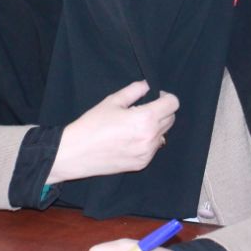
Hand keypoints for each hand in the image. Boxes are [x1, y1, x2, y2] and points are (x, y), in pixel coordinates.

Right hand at [48, 81, 178, 182]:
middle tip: (144, 108)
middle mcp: (151, 137)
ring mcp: (147, 152)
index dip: (166, 96)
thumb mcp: (112, 101)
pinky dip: (148, 140)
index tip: (157, 95)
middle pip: (171, 119)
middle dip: (162, 110)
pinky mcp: (141, 163)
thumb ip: (134, 90)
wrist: (77, 152)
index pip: (173, 104)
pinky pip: (153, 148)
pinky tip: (131, 138)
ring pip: (163, 134)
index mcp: (146, 118)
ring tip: (135, 125)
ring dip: (156, 126)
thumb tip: (147, 86)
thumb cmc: (92, 125)